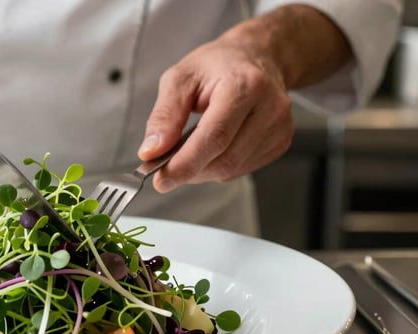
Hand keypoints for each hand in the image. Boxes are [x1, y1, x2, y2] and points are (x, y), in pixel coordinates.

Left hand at [138, 5, 350, 192]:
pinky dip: (218, 166)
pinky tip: (212, 147)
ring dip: (202, 170)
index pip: (215, 137)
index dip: (186, 163)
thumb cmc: (217, 65)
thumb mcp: (180, 78)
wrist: (257, 57)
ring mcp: (279, 127)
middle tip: (165, 168)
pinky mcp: (281, 142)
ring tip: (189, 149)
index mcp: (244, 85)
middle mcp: (270, 107)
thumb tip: (150, 152)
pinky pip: (241, 169)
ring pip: (231, 169)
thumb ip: (164, 116)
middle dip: (189, 170)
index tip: (161, 178)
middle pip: (224, 159)